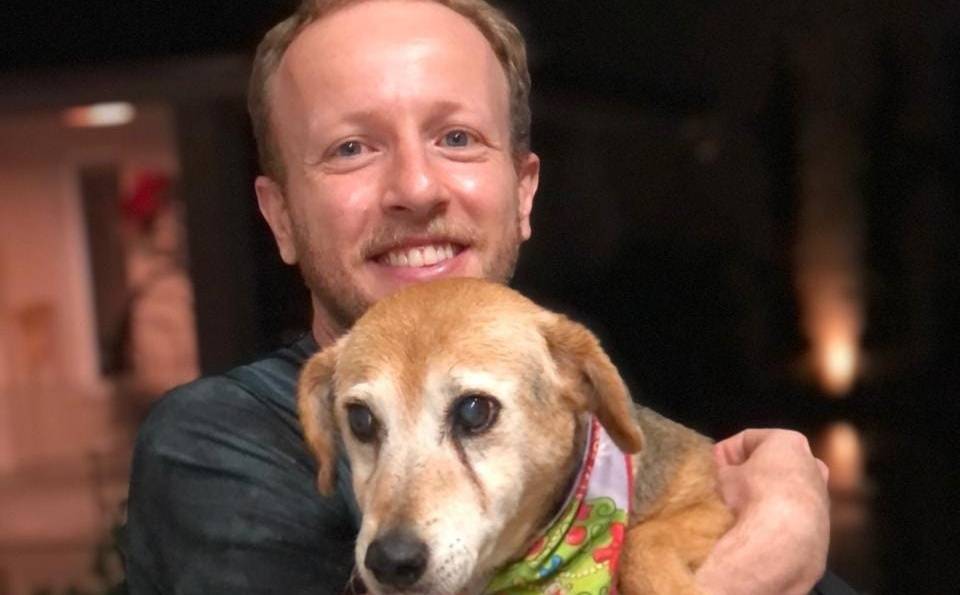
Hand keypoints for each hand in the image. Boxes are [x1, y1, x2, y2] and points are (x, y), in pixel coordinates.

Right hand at [694, 429, 829, 594]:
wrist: (784, 539)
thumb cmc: (754, 495)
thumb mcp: (724, 477)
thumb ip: (723, 469)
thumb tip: (723, 475)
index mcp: (788, 441)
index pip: (748, 439)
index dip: (725, 452)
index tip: (711, 466)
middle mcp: (811, 462)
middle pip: (771, 462)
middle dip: (748, 472)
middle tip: (726, 485)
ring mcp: (820, 493)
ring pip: (784, 488)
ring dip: (763, 494)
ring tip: (739, 507)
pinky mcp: (821, 521)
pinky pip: (791, 511)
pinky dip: (776, 514)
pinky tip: (757, 524)